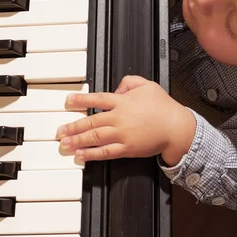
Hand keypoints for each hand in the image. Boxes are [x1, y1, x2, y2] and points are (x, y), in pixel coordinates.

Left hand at [57, 75, 195, 165]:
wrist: (176, 128)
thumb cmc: (164, 107)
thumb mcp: (148, 85)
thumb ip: (130, 82)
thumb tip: (117, 88)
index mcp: (123, 102)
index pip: (96, 99)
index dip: (80, 100)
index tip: (68, 101)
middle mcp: (119, 118)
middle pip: (90, 122)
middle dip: (72, 126)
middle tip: (60, 130)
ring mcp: (122, 135)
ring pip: (94, 138)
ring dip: (76, 141)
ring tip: (64, 143)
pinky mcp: (127, 149)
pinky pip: (105, 152)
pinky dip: (91, 154)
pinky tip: (81, 155)